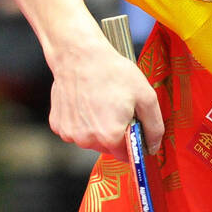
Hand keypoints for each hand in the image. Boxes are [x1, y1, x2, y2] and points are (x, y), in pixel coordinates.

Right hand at [48, 30, 162, 161]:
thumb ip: (154, 127)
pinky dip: (82, 122)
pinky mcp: (57, 125)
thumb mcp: (146, 97)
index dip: (133, 142)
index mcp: (110, 136)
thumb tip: (153, 148)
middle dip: (116, 134)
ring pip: (91, 141)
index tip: (133, 127)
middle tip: (118, 109)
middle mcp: (86, 140)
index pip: (127, 156)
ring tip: (101, 104)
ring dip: (98, 129)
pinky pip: (76, 131)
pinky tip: (86, 104)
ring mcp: (69, 133)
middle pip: (108, 149)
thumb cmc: (113, 73)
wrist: (78, 55)